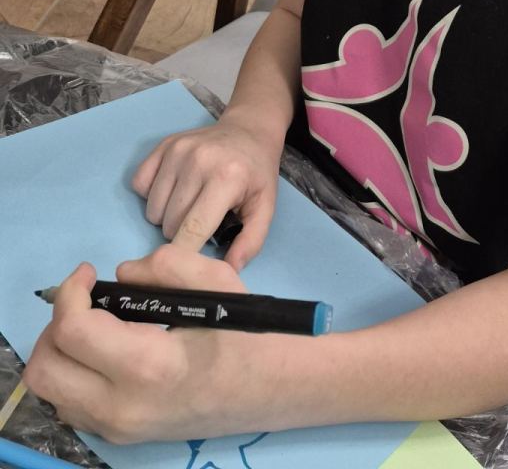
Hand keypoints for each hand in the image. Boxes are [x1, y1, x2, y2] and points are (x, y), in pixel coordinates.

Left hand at [23, 251, 248, 442]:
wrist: (268, 388)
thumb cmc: (244, 332)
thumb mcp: (215, 279)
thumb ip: (163, 264)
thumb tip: (120, 275)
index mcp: (149, 365)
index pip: (73, 331)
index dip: (70, 292)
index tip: (89, 273)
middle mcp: (123, 406)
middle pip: (46, 370)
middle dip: (56, 324)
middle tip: (85, 301)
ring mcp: (117, 429)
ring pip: (50, 392)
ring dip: (61, 350)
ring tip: (93, 324)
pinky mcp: (118, 437)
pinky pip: (68, 405)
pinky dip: (72, 373)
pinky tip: (103, 352)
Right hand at [132, 112, 281, 269]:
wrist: (249, 130)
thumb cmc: (256, 173)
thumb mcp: (265, 206)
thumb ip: (251, 241)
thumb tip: (228, 272)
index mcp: (225, 178)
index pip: (193, 229)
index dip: (187, 254)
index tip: (189, 265)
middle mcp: (198, 161)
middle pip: (170, 223)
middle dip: (182, 233)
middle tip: (201, 222)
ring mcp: (177, 151)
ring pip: (153, 210)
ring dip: (166, 217)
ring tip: (190, 206)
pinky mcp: (163, 145)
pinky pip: (139, 185)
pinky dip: (152, 195)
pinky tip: (174, 190)